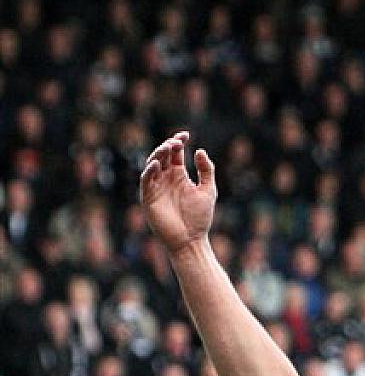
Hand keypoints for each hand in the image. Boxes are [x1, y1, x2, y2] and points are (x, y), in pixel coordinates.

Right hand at [140, 131, 216, 255]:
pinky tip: (157, 164)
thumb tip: (199, 151)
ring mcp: (156, 187)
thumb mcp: (208, 190)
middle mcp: (166, 179)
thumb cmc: (199, 217)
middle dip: (168, 146)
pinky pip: (146, 181)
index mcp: (179, 176)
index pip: (175, 153)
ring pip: (152, 164)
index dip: (178, 141)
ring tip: (167, 148)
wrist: (190, 240)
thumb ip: (206, 170)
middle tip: (177, 143)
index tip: (186, 135)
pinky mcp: (148, 198)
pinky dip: (149, 171)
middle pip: (162, 155)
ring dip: (158, 154)